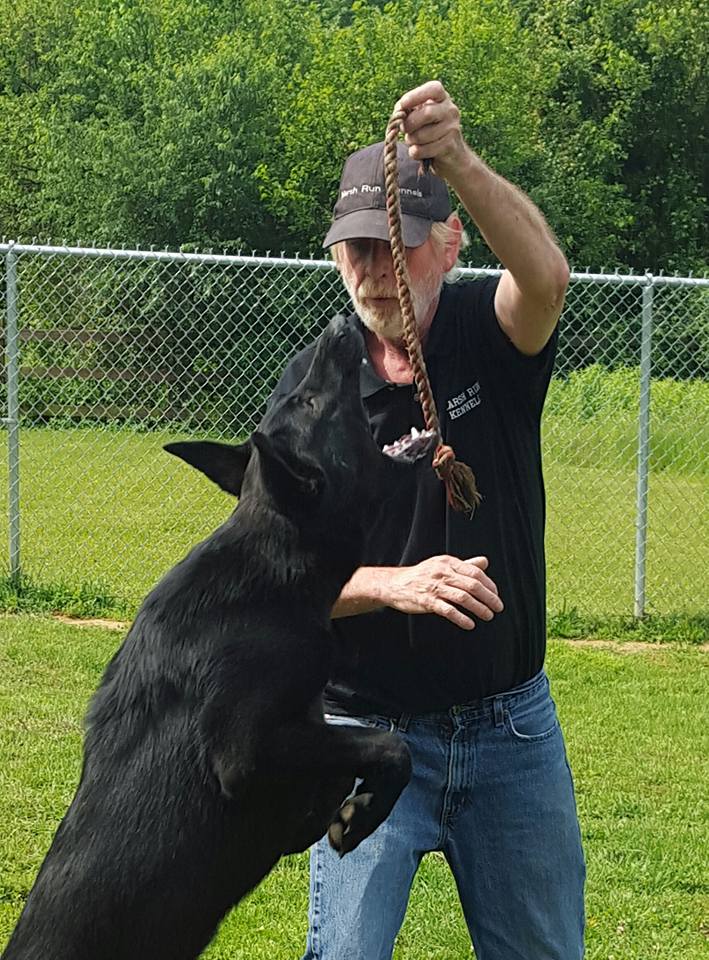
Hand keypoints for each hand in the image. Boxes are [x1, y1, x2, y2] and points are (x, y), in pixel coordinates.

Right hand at [382, 555, 502, 629]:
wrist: (395, 584)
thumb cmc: (422, 575)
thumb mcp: (442, 565)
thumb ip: (464, 565)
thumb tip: (485, 562)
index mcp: (448, 562)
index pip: (475, 572)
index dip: (489, 584)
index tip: (496, 594)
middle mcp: (442, 573)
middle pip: (472, 585)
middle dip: (489, 598)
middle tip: (498, 607)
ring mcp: (434, 588)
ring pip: (463, 598)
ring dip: (479, 608)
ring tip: (488, 616)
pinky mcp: (427, 601)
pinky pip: (448, 611)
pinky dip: (461, 618)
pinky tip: (470, 624)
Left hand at [395, 80, 469, 181]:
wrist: (451, 153)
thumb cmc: (429, 130)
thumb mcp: (420, 115)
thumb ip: (409, 110)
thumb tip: (398, 112)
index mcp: (443, 98)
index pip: (433, 89)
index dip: (415, 96)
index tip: (401, 105)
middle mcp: (451, 110)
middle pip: (427, 113)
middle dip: (409, 123)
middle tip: (403, 129)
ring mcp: (452, 128)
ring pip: (422, 135)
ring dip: (411, 140)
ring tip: (412, 141)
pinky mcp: (450, 147)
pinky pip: (424, 150)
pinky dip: (415, 152)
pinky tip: (416, 151)